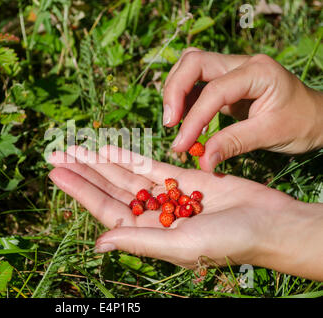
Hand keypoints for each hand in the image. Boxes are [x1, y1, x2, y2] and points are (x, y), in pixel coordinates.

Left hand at [48, 145, 322, 279]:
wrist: (269, 224)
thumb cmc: (229, 242)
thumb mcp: (181, 245)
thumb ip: (139, 241)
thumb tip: (99, 243)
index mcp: (147, 233)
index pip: (104, 208)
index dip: (79, 190)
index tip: (56, 172)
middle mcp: (152, 214)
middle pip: (109, 188)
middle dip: (83, 171)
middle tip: (56, 154)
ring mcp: (166, 195)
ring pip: (125, 174)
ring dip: (101, 161)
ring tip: (75, 148)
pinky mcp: (183, 179)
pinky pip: (149, 165)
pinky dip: (129, 156)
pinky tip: (109, 147)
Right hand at [162, 48, 322, 171]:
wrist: (316, 117)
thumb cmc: (301, 123)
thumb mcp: (271, 134)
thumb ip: (234, 144)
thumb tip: (202, 161)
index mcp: (258, 71)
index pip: (214, 90)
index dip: (193, 118)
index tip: (181, 145)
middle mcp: (241, 63)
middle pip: (194, 62)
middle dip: (174, 91)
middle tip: (169, 123)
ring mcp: (232, 69)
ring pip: (190, 67)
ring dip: (175, 92)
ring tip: (174, 123)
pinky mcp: (225, 81)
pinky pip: (196, 83)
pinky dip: (185, 100)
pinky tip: (187, 122)